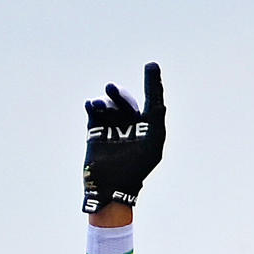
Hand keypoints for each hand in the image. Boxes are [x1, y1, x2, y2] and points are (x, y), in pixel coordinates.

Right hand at [83, 63, 164, 216]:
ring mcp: (113, 127)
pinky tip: (92, 105)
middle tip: (111, 88)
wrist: (111, 187)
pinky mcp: (95, 130)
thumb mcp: (152, 145)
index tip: (152, 65)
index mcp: (149, 128)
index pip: (153, 101)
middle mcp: (132, 125)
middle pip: (127, 101)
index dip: (153, 83)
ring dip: (105, 101)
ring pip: (109, 105)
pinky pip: (94, 111)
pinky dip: (93, 105)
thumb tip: (160, 104)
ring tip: (99, 104)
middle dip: (119, 94)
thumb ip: (156, 123)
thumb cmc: (137, 169)